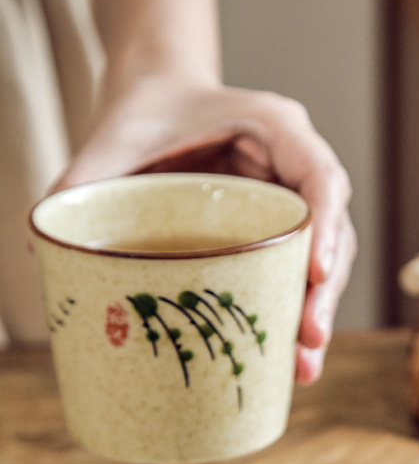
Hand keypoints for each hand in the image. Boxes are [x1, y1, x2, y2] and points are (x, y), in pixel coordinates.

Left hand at [53, 73, 355, 383]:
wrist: (157, 97)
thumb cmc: (147, 108)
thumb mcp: (115, 135)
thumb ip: (83, 178)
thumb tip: (40, 245)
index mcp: (276, 127)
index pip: (322, 177)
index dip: (325, 226)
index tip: (313, 274)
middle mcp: (296, 165)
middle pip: (332, 231)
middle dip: (325, 290)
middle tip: (308, 340)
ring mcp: (292, 200)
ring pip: (324, 259)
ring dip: (317, 312)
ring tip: (303, 367)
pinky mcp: (276, 231)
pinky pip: (297, 272)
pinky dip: (295, 312)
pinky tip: (288, 360)